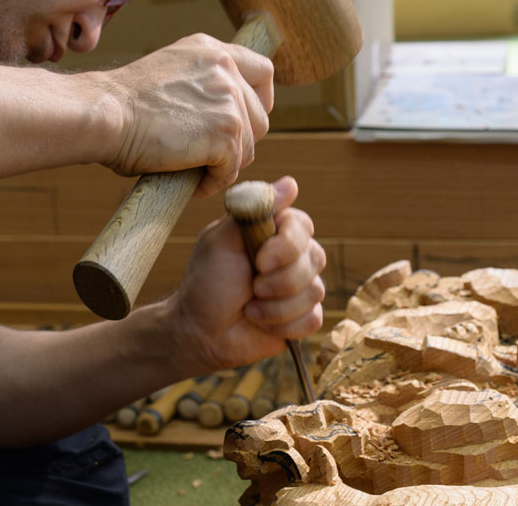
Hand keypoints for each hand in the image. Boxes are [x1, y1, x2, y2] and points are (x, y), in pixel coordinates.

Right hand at [97, 34, 273, 196]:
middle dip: (239, 142)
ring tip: (193, 171)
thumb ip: (201, 85)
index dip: (259, 101)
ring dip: (224, 165)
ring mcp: (229, 99)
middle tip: (208, 157)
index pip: (262, 71)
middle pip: (260, 117)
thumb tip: (218, 117)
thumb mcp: (169, 75)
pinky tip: (191, 182)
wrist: (104, 113)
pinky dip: (213, 182)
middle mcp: (226, 68)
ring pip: (248, 147)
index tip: (242, 122)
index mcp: (212, 50)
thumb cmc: (121, 105)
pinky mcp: (226, 132)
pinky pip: (231, 169)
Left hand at [167, 176, 325, 372]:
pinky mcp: (303, 317)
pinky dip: (284, 325)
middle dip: (281, 281)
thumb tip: (291, 184)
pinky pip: (314, 319)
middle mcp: (292, 256)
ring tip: (250, 308)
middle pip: (316, 258)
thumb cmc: (207, 282)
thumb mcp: (221, 242)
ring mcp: (299, 287)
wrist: (201, 332)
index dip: (288, 245)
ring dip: (277, 306)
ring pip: (315, 291)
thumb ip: (251, 211)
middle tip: (252, 288)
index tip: (259, 260)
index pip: (303, 226)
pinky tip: (261, 323)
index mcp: (273, 232)